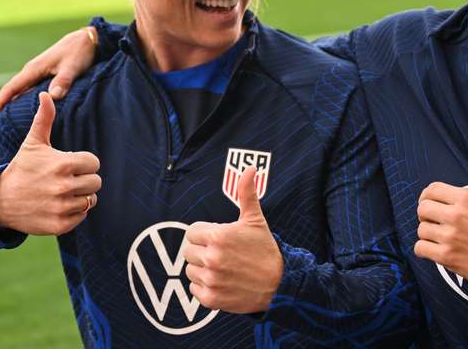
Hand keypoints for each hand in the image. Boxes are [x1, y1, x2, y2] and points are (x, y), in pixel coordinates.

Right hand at [0, 27, 96, 121]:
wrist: (87, 39)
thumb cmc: (79, 52)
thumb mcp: (72, 67)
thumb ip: (63, 81)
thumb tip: (51, 97)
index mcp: (34, 69)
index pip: (11, 88)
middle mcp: (32, 71)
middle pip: (12, 91)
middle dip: (1, 107)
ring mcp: (38, 72)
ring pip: (20, 90)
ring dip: (12, 103)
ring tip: (6, 121)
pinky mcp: (46, 74)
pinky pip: (30, 89)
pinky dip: (24, 99)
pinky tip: (26, 109)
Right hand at [0, 92, 101, 235]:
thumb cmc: (21, 168)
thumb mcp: (32, 143)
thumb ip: (44, 119)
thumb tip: (46, 94)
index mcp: (63, 164)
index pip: (94, 163)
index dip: (83, 163)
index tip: (68, 165)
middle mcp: (64, 186)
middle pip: (96, 182)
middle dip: (83, 180)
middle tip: (65, 180)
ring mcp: (62, 207)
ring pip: (90, 200)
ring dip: (79, 196)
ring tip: (61, 192)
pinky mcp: (60, 225)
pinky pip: (81, 216)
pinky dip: (73, 212)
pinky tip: (57, 205)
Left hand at [183, 167, 283, 312]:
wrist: (280, 284)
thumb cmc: (265, 249)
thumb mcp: (255, 220)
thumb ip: (246, 193)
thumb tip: (250, 168)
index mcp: (218, 236)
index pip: (192, 232)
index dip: (204, 234)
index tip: (218, 239)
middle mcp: (212, 258)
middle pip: (188, 251)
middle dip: (202, 251)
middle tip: (221, 253)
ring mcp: (211, 280)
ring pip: (190, 270)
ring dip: (202, 269)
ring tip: (222, 267)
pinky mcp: (211, 298)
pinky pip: (193, 289)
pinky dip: (204, 286)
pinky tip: (221, 281)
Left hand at [414, 182, 467, 297]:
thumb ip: (463, 201)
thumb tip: (442, 200)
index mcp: (466, 199)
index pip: (432, 189)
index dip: (427, 197)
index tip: (428, 203)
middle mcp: (456, 214)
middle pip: (422, 208)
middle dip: (426, 216)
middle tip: (434, 223)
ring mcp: (450, 236)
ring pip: (421, 229)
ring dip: (428, 235)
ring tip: (440, 239)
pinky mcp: (447, 256)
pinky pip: (420, 248)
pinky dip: (424, 250)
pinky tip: (434, 250)